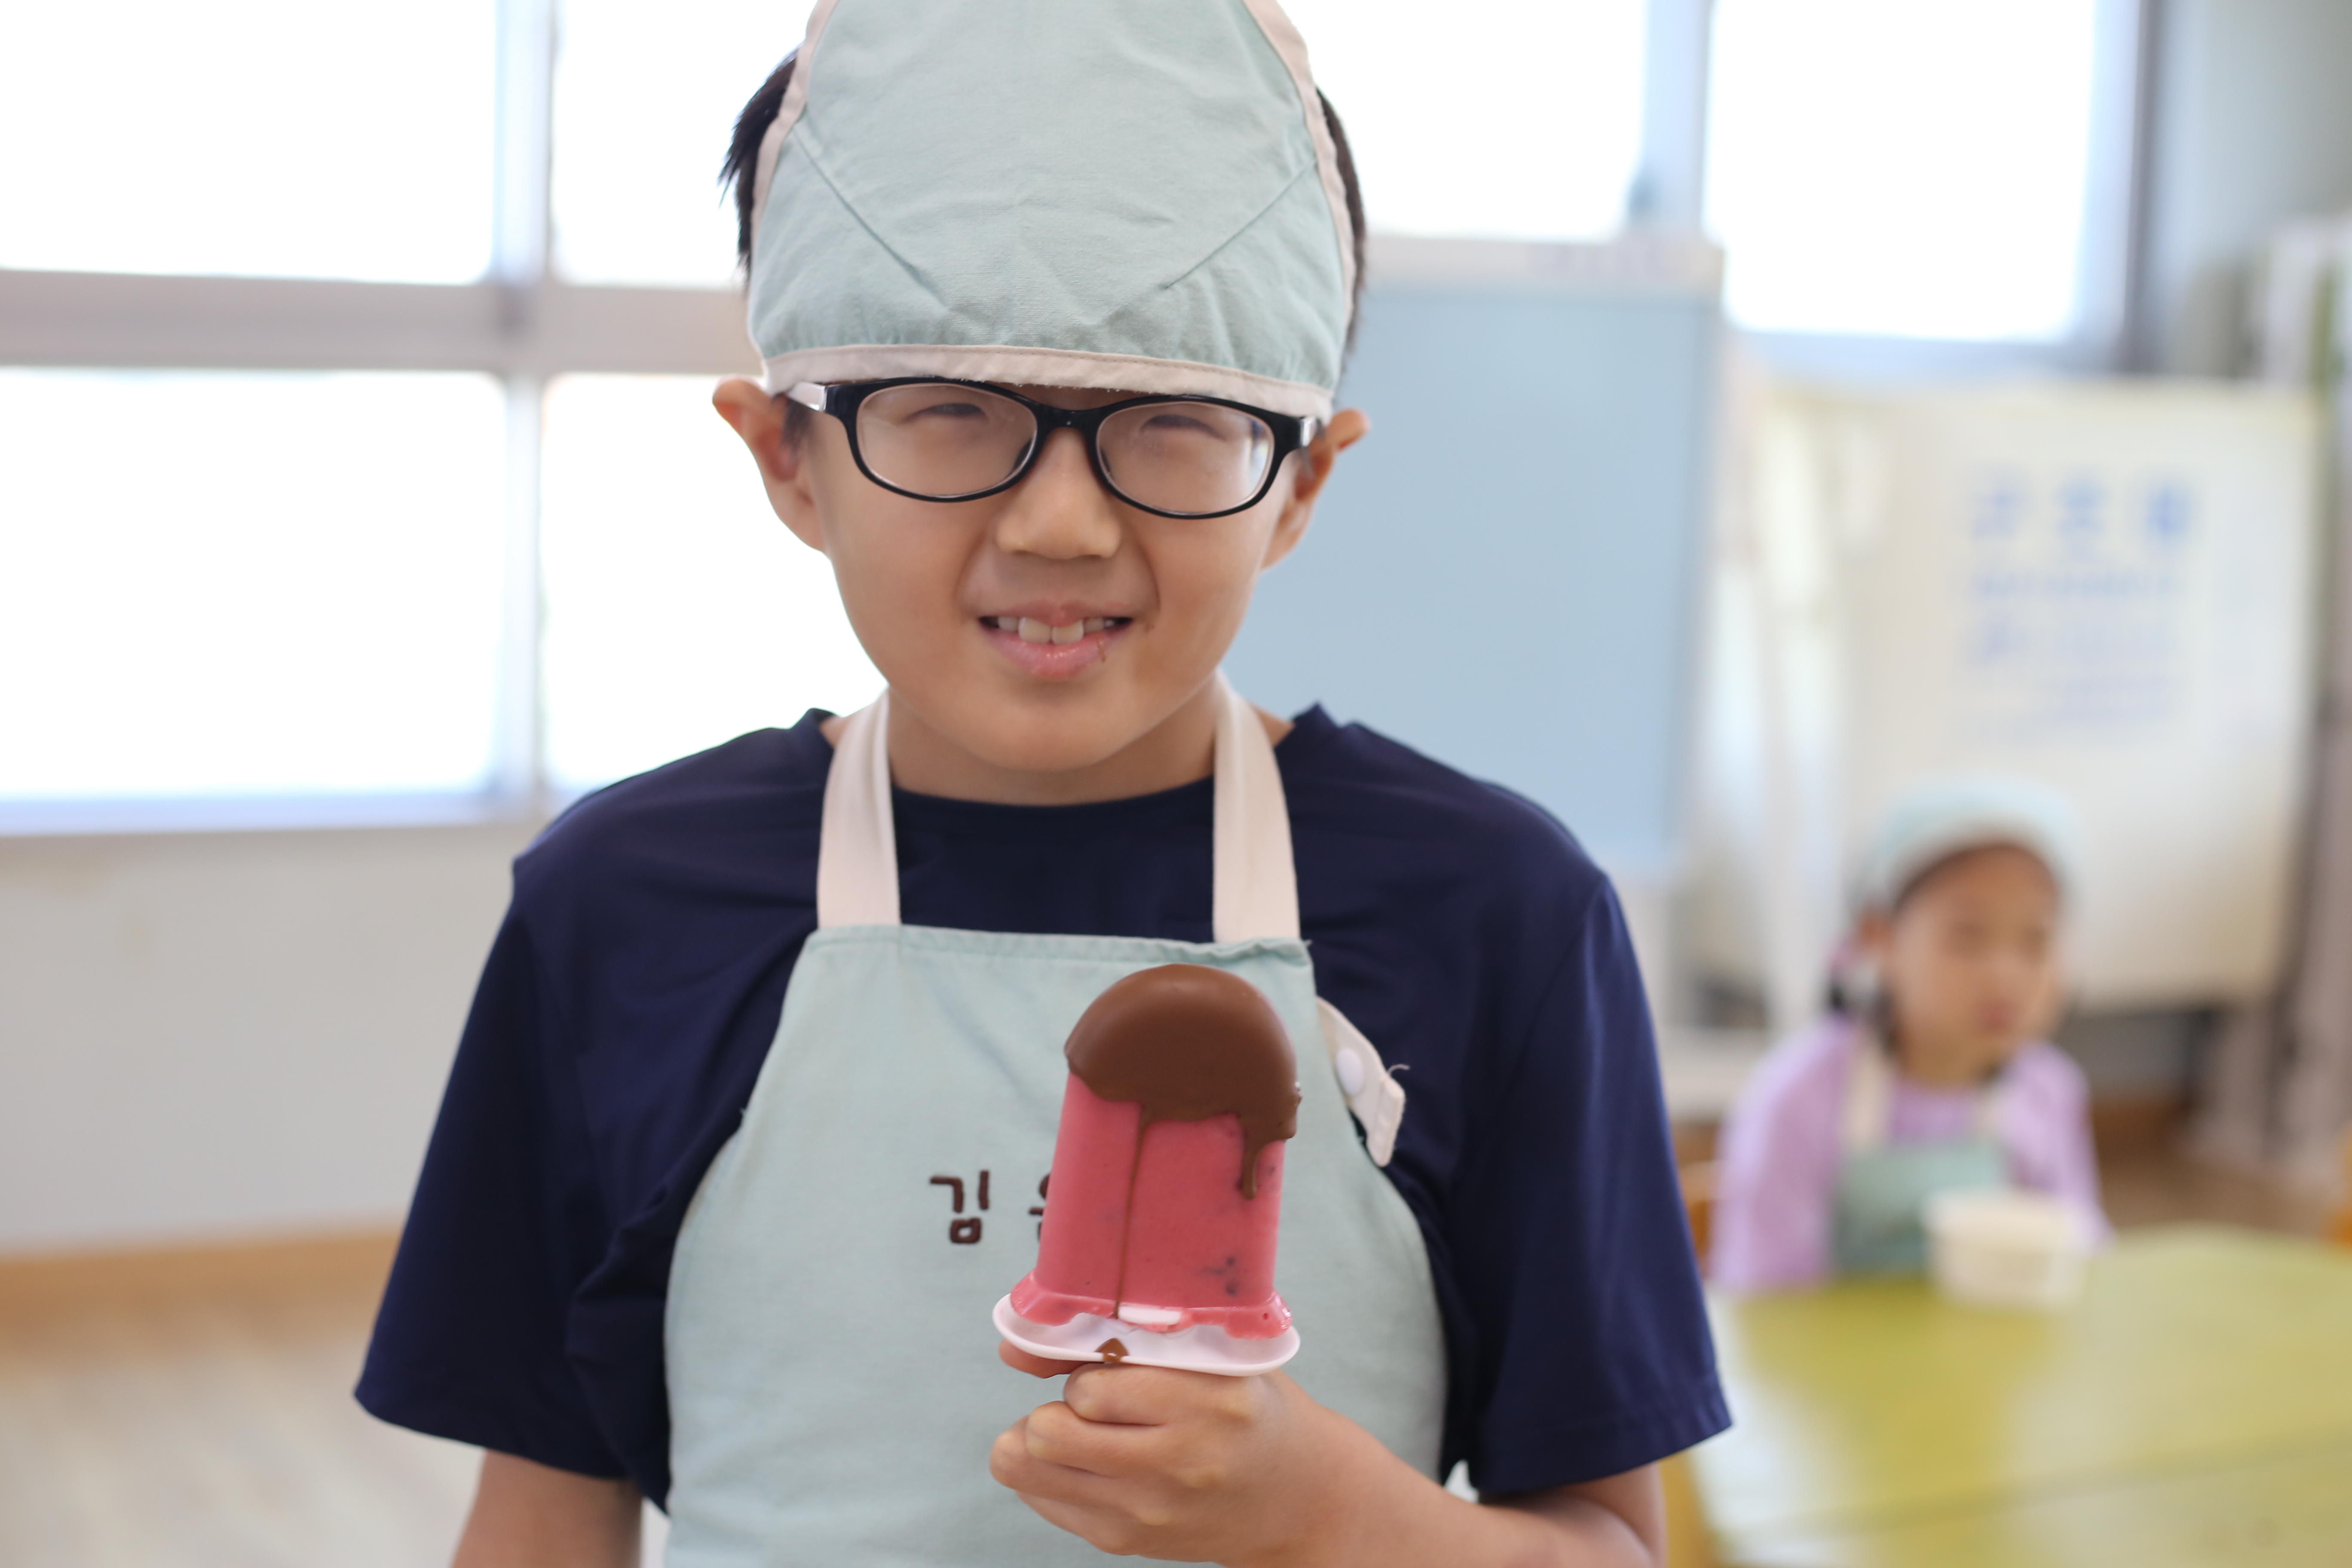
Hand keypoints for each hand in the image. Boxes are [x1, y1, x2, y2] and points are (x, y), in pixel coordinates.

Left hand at [989, 1341, 1342, 1564]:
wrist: (1294, 1497)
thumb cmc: (1244, 1408)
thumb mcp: (1209, 1357)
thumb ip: (1118, 1343)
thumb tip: (1012, 1344)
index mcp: (1208, 1403)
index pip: (1091, 1388)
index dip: (1087, 1369)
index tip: (1112, 1367)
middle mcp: (1176, 1464)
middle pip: (1047, 1433)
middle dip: (1058, 1406)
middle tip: (1094, 1402)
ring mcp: (1145, 1510)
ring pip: (1026, 1465)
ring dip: (1043, 1436)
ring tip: (1084, 1429)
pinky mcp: (1123, 1540)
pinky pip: (1038, 1495)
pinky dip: (1050, 1470)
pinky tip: (1094, 1459)